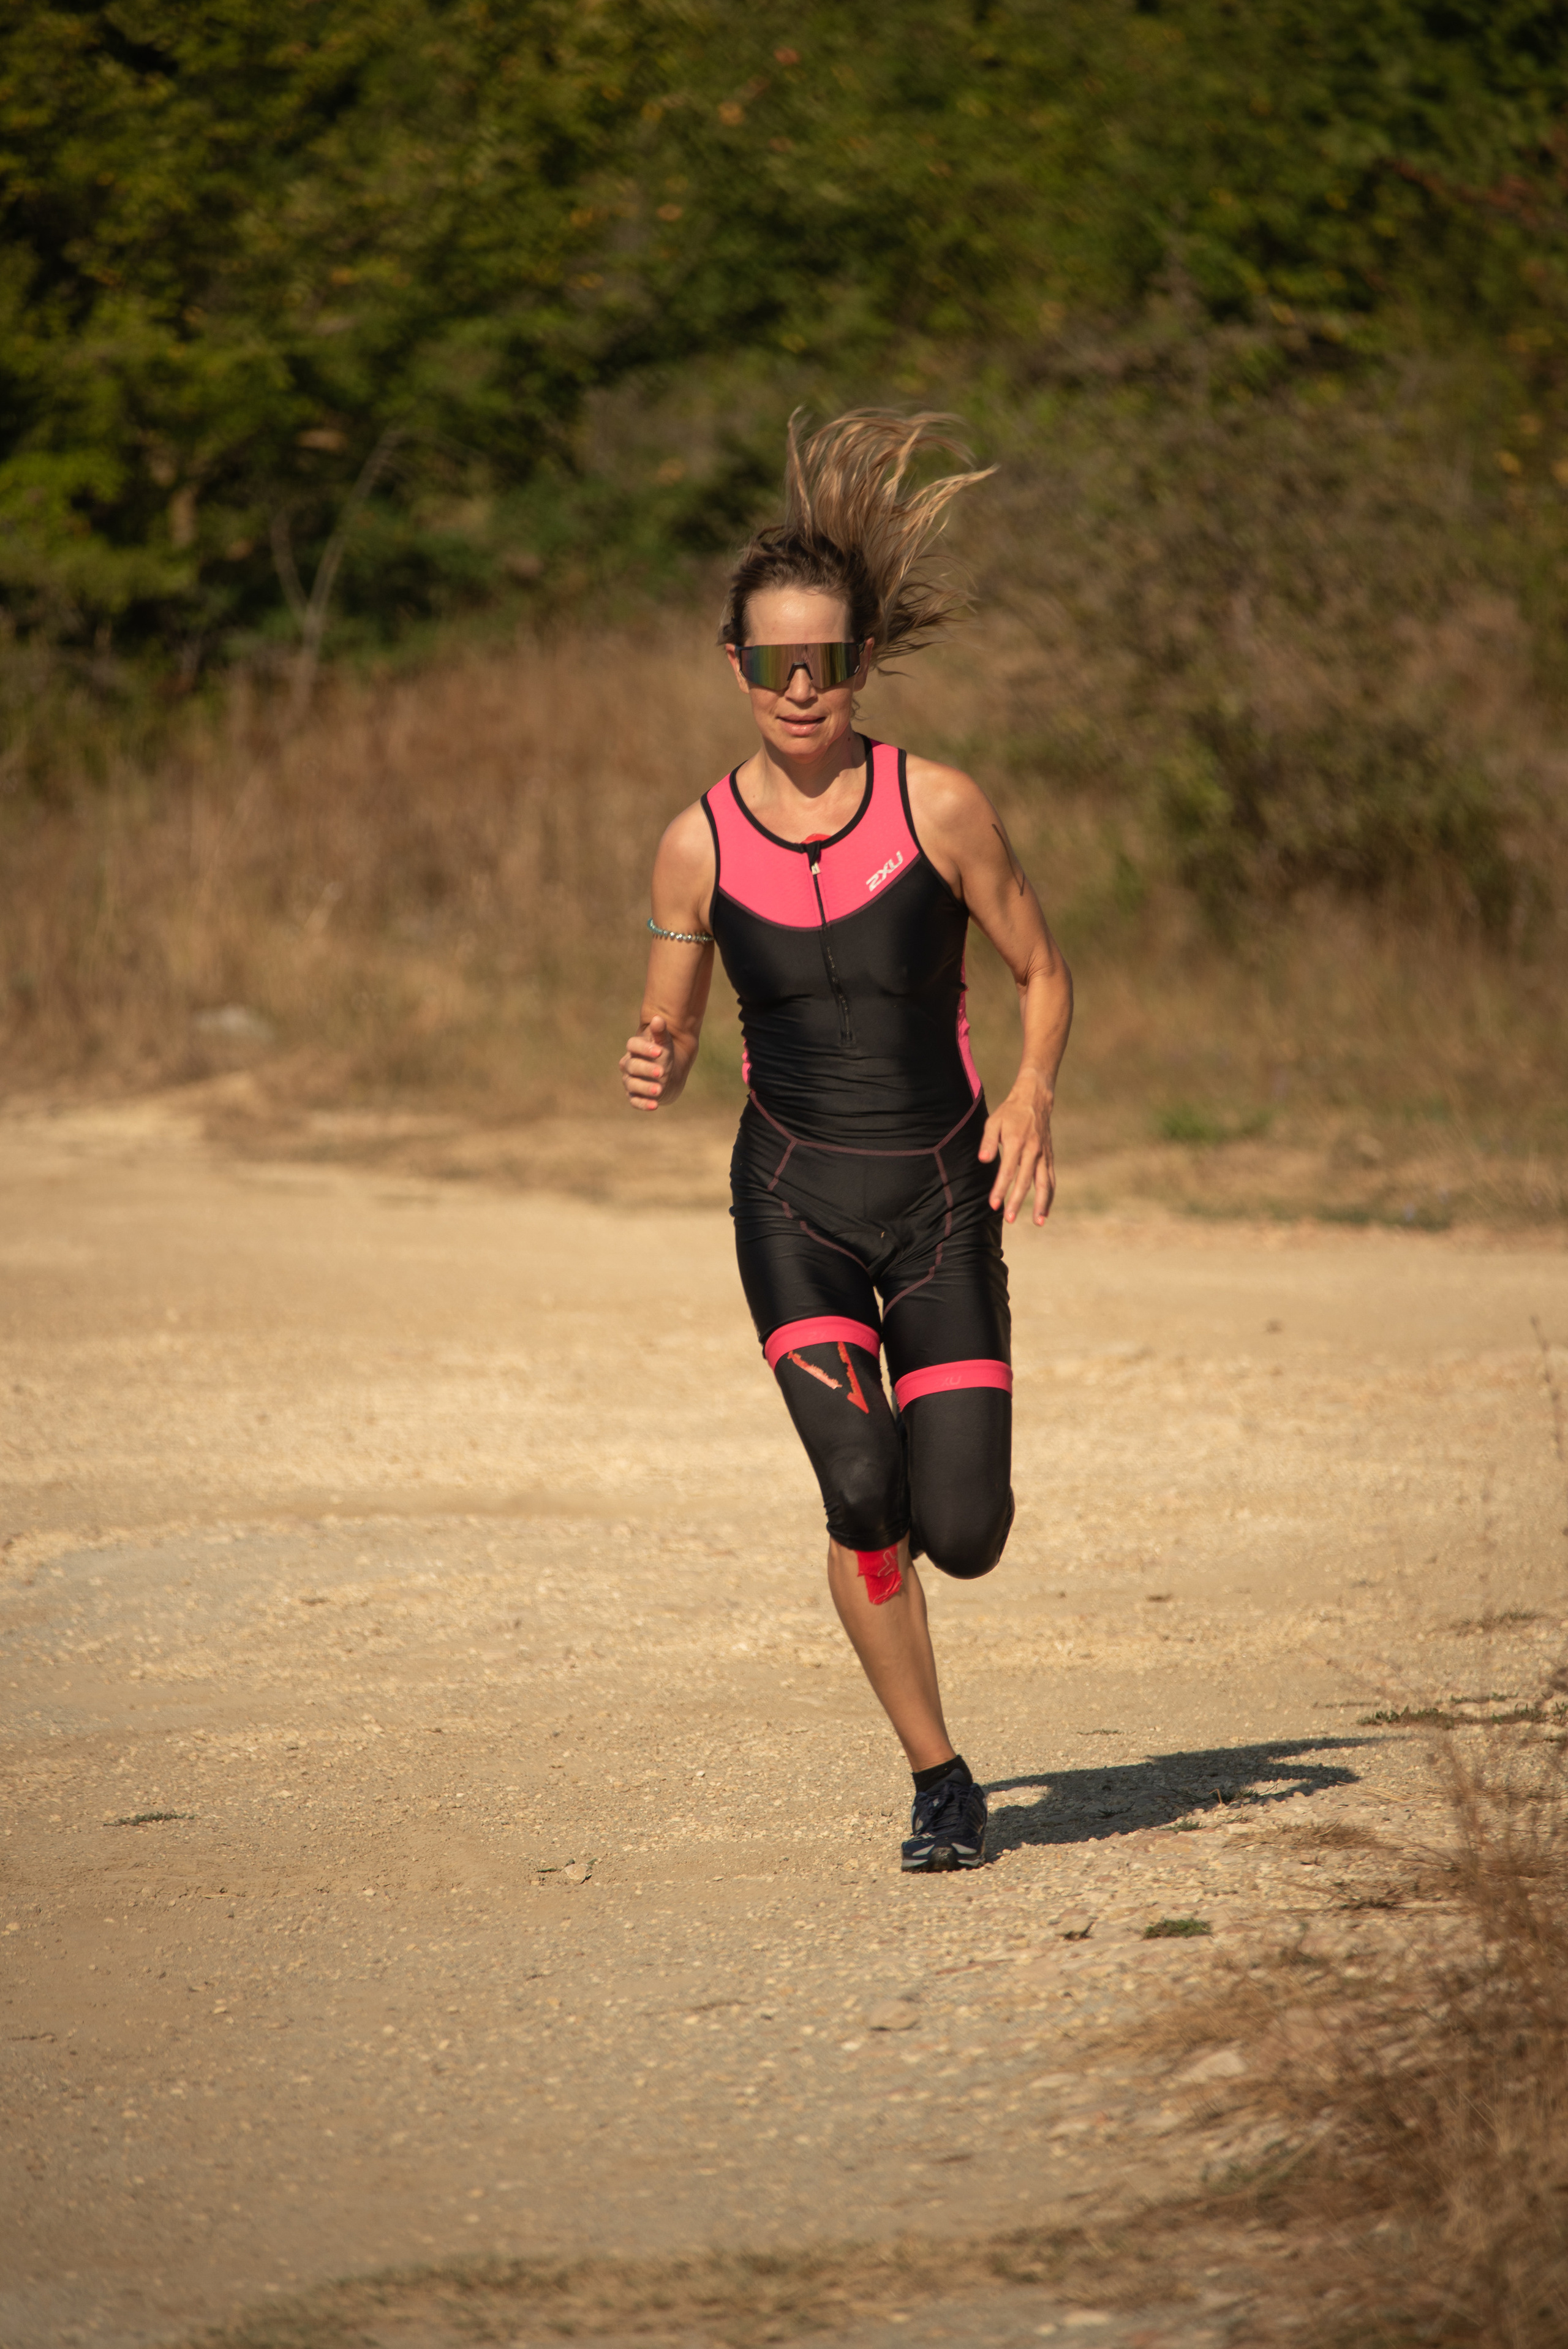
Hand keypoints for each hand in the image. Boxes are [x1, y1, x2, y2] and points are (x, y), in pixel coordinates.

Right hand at [621, 1013, 673, 1111]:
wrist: (670, 1071)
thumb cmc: (664, 1053)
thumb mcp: (665, 1043)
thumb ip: (660, 1033)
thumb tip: (658, 1018)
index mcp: (634, 1048)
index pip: (633, 1045)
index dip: (644, 1048)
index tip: (660, 1051)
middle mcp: (629, 1064)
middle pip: (632, 1066)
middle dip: (646, 1069)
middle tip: (662, 1072)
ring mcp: (631, 1081)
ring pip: (632, 1084)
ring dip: (644, 1088)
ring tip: (659, 1090)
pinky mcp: (635, 1095)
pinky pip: (635, 1101)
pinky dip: (643, 1104)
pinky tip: (654, 1106)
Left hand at [977, 1085, 1054, 1224]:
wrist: (1035, 1099)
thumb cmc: (1010, 1112)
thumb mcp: (993, 1122)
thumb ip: (987, 1142)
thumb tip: (983, 1160)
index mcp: (1016, 1142)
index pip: (1008, 1171)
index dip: (1000, 1189)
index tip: (993, 1205)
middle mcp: (1032, 1150)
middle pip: (1025, 1181)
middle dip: (1017, 1201)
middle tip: (1009, 1219)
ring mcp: (1043, 1155)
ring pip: (1044, 1183)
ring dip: (1041, 1204)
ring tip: (1038, 1222)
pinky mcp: (1049, 1157)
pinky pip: (1051, 1179)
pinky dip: (1050, 1195)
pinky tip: (1045, 1210)